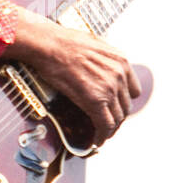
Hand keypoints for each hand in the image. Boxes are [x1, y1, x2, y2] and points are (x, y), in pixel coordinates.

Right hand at [5, 9, 141, 143]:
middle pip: (125, 107)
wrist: (50, 45)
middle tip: (106, 125)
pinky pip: (105, 125)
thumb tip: (99, 67)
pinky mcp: (96, 101)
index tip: (115, 108)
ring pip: (117, 118)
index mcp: (122, 61)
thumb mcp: (94, 44)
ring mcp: (109, 88)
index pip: (132, 91)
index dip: (123, 102)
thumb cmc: (64, 42)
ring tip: (102, 135)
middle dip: (116, 118)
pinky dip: (102, 135)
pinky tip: (97, 140)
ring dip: (110, 129)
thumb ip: (103, 59)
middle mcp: (120, 75)